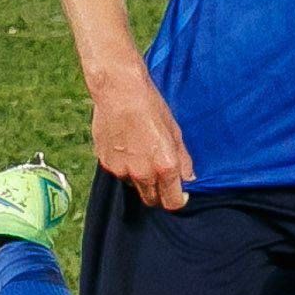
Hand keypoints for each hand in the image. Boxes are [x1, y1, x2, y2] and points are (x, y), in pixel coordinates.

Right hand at [92, 66, 193, 209]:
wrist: (119, 91)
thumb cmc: (150, 106)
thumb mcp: (175, 131)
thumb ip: (183, 160)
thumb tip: (189, 178)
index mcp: (164, 167)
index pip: (172, 202)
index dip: (178, 200)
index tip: (180, 193)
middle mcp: (143, 173)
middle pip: (151, 200)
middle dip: (159, 194)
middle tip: (161, 177)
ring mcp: (121, 170)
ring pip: (134, 186)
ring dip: (140, 179)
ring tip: (141, 154)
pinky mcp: (106, 163)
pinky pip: (119, 173)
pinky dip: (124, 167)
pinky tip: (126, 146)